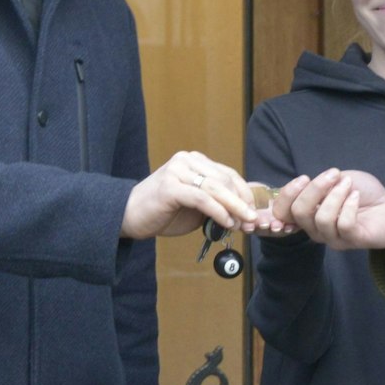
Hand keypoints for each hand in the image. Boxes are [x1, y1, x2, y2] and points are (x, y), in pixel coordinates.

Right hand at [121, 151, 260, 239]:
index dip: (244, 193)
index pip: (228, 173)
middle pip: (224, 180)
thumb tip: (243, 212)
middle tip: (253, 221)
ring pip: (215, 188)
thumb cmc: (163, 212)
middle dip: (242, 202)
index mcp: (194, 161)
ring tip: (243, 223)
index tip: (254, 211)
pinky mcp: (170, 186)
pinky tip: (226, 222)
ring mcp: (177, 171)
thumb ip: (215, 202)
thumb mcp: (196, 206)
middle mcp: (186, 160)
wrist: (129, 216)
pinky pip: (201, 198)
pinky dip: (217, 211)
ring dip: (234, 207)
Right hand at [269, 168, 384, 250]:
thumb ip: (318, 185)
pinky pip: (344, 224)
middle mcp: (316, 229)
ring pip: (321, 218)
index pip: (283, 213)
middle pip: (300, 213)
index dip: (287, 195)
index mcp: (308, 215)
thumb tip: (306, 185)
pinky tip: (357, 196)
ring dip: (336, 195)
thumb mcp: (335, 181)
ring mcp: (334, 238)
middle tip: (334, 174)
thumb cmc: (361, 192)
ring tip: (349, 185)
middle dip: (315, 189)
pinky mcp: (353, 241)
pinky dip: (350, 205)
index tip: (304, 178)